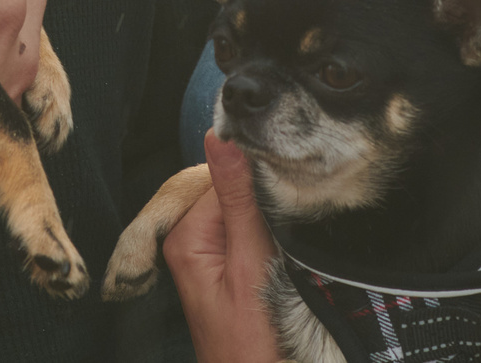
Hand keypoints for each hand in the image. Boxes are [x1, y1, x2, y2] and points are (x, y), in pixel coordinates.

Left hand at [163, 132, 282, 362]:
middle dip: (265, 197)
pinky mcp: (228, 268)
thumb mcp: (249, 267)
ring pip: (245, 210)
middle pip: (232, 190)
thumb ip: (238, 201)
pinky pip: (249, 233)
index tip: (291, 184)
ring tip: (289, 245)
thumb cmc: (251, 345)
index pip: (223, 175)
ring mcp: (209, 256)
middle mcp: (190, 240)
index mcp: (186, 235)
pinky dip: (271, 236)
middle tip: (294, 218)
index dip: (260, 177)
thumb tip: (221, 137)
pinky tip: (286, 251)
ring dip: (272, 218)